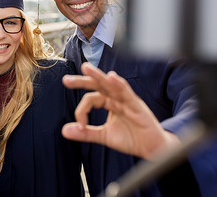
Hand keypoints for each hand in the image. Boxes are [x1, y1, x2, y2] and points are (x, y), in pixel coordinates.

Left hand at [61, 62, 178, 159]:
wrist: (152, 149)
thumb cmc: (132, 138)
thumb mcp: (104, 136)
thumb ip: (86, 132)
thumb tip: (64, 130)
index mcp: (109, 102)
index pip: (91, 98)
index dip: (82, 110)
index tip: (79, 125)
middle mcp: (117, 98)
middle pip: (98, 85)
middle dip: (82, 81)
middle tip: (66, 80)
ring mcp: (127, 100)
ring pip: (111, 84)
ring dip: (98, 75)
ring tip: (85, 68)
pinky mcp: (137, 105)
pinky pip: (127, 93)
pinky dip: (119, 84)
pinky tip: (111, 78)